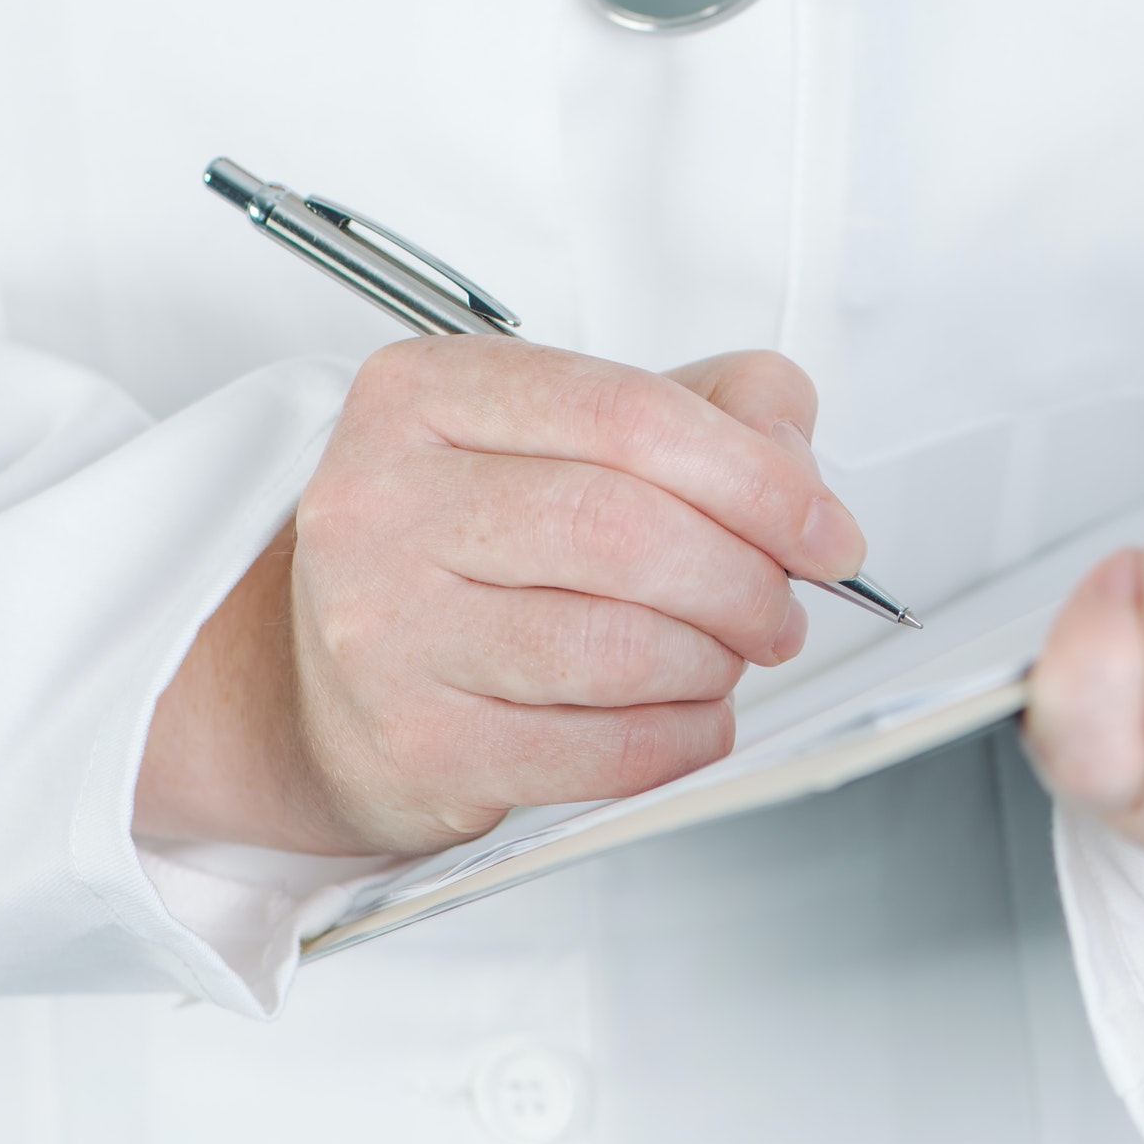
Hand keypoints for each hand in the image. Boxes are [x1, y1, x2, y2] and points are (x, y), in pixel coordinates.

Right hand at [135, 341, 864, 855]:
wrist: (317, 675)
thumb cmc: (463, 543)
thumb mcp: (568, 434)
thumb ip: (703, 408)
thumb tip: (794, 451)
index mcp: (425, 394)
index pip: (628, 416)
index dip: (759, 477)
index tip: (826, 529)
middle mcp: (382, 500)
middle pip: (624, 531)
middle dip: (745, 578)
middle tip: (782, 604)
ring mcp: (383, 627)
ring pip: (616, 645)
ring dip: (716, 660)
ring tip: (729, 653)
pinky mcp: (412, 742)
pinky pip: (597, 750)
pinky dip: (682, 737)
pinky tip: (694, 714)